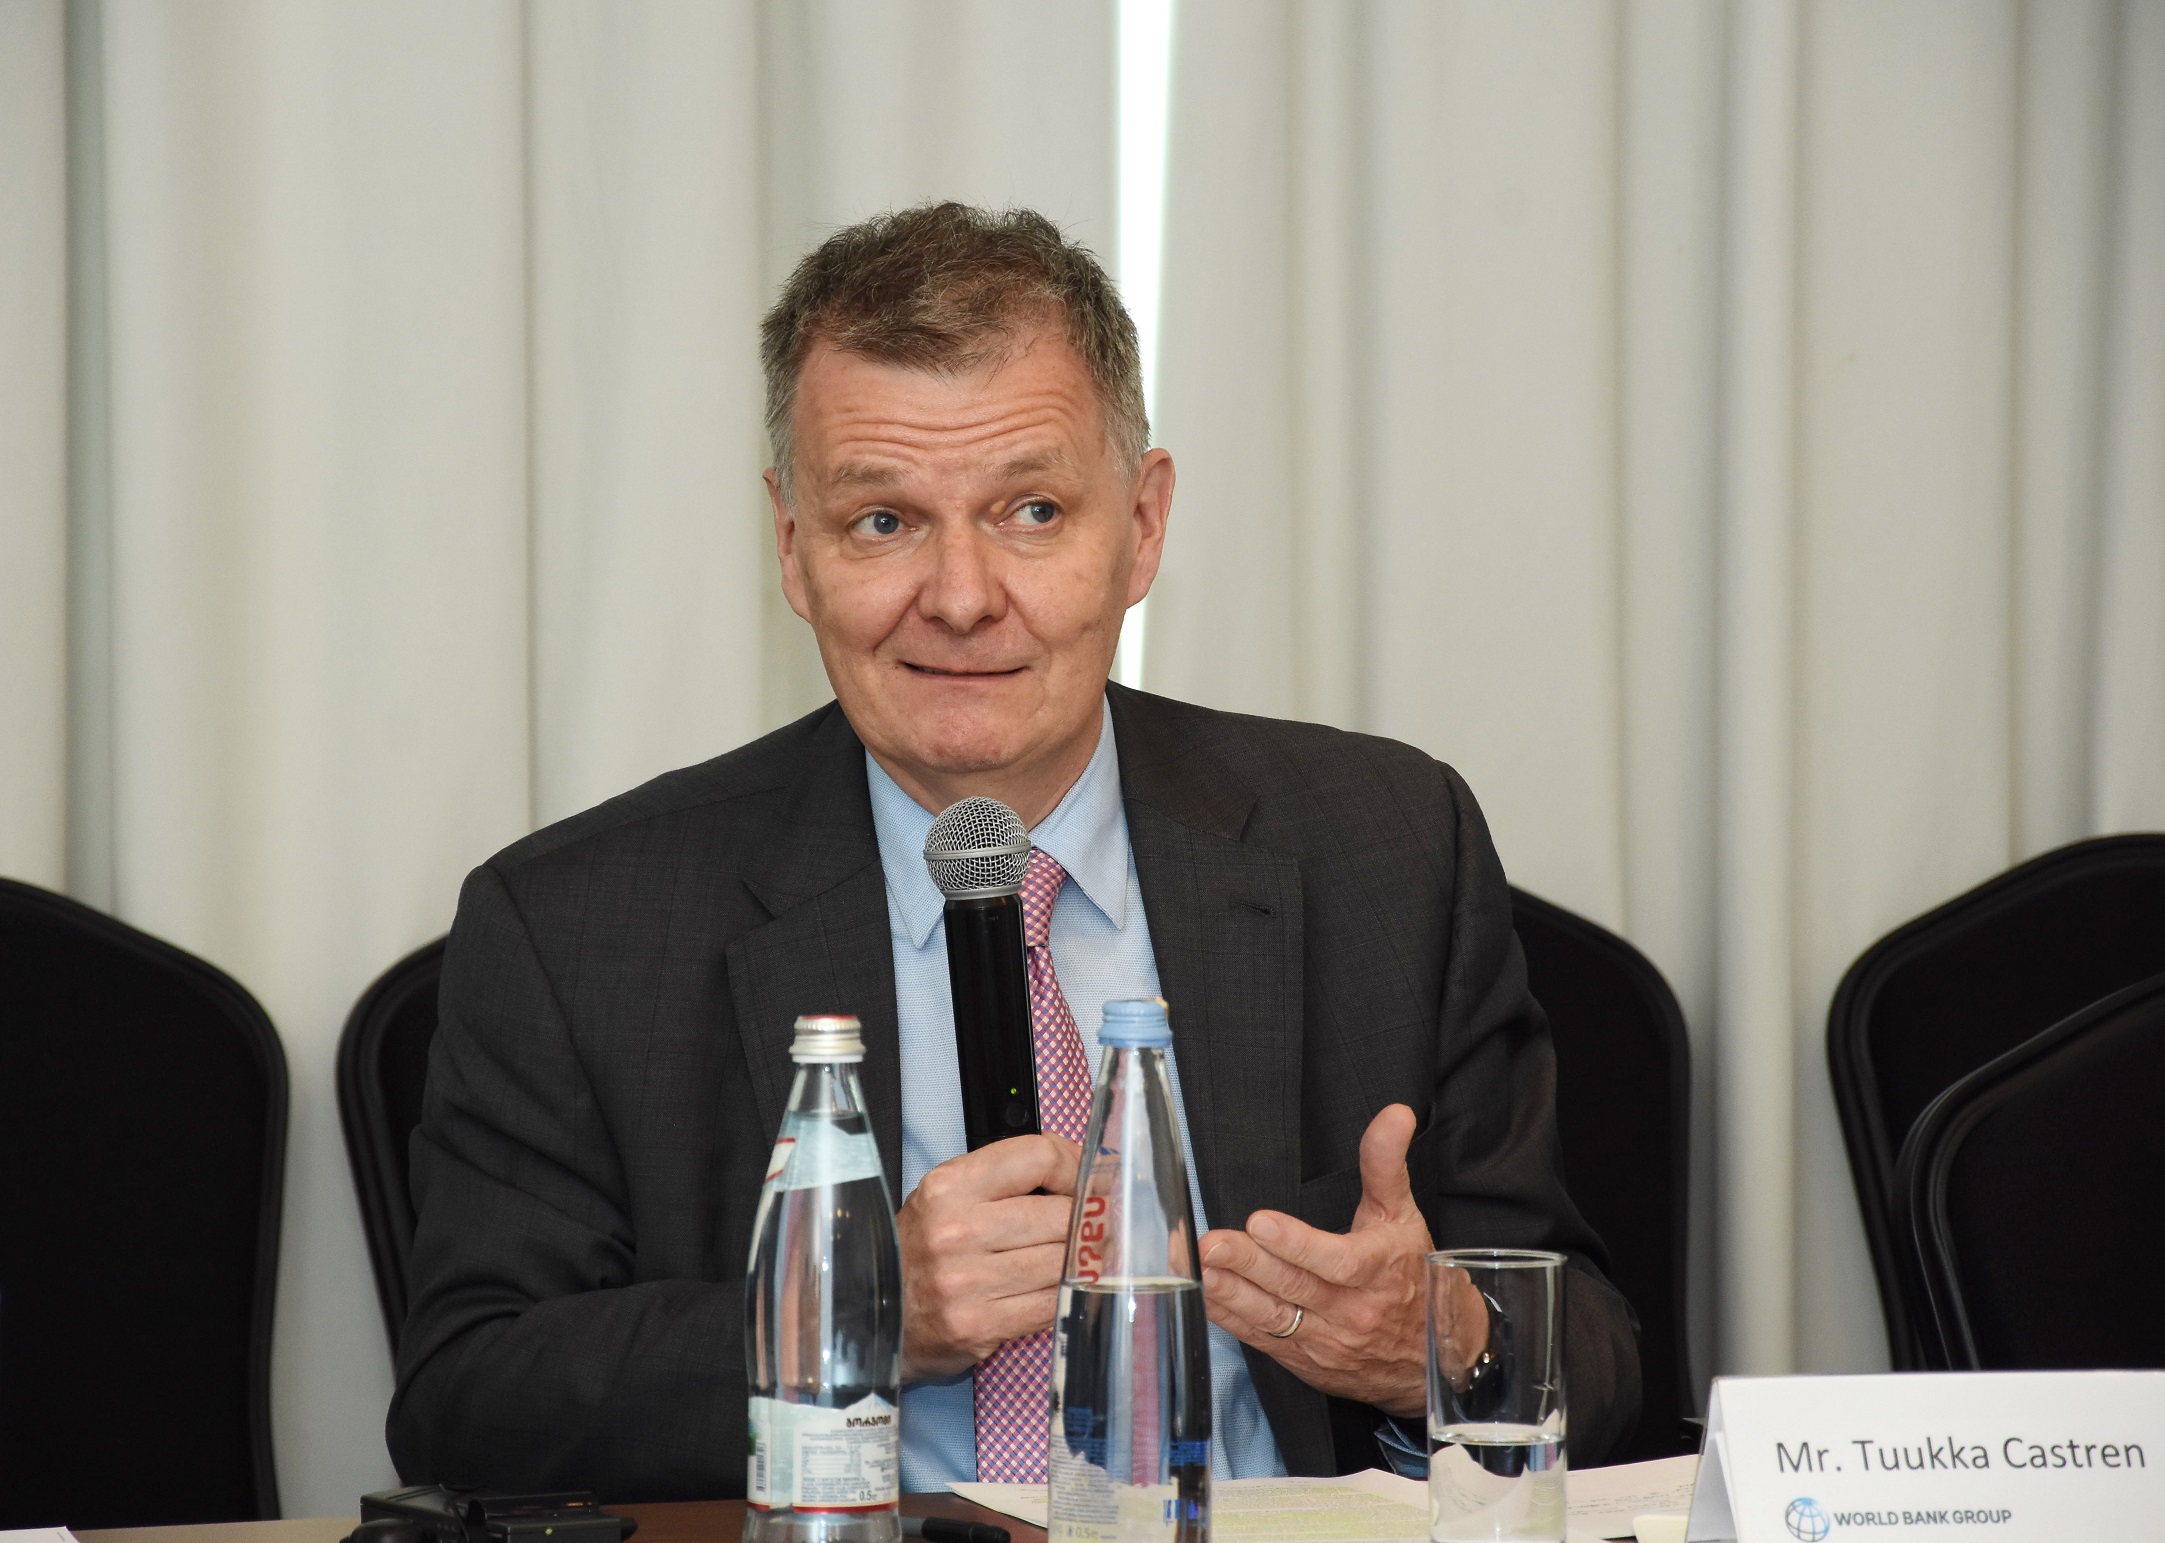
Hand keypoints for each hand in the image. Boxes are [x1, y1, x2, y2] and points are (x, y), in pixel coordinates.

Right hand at [896, 1133, 1080, 1381]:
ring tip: (1078, 1256)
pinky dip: (1062, 1293)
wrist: (871, 1314)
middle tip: (1092, 1224)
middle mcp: (956, 1230)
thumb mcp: (947, 1197)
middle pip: (1060, 1212)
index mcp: (949, 1186)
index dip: (1075, 1166)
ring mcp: (967, 1281)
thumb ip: (1006, 1178)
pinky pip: (1050, 1302)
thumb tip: (1081, 1169)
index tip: (1085, 1179)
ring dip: (1078, 1260)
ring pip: (1062, 1260)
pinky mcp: (979, 1324)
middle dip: (1084, 1220)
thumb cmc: (918, 1252)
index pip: (1038, 1156)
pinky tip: (1056, 1287)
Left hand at [1199, 1103, 1485, 1418]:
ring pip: (1270, 1316)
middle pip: (1293, 1287)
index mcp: (1376, 1271)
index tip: (1260, 1223)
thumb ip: (1386, 1164)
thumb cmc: (1409, 1276)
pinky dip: (1227, 1316)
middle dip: (1247, 1265)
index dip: (1296, 1244)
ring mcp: (1323, 1340)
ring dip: (1227, 1292)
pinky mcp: (1301, 1359)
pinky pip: (1260, 1337)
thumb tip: (1395, 1114)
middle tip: (1210, 1244)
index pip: (1336, 1261)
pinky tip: (1202, 1292)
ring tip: (1194, 1266)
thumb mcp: (1403, 1216)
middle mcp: (1349, 1311)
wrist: (1428, 1358)